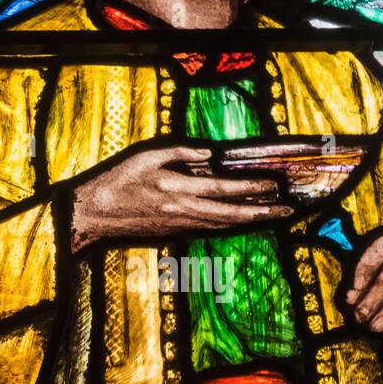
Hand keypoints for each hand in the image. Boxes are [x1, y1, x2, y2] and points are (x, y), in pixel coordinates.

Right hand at [70, 144, 292, 252]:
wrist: (97, 214)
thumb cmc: (119, 182)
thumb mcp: (146, 157)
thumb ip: (179, 152)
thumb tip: (208, 154)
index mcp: (177, 188)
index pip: (222, 189)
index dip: (250, 188)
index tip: (272, 185)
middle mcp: (183, 210)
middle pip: (230, 214)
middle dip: (261, 212)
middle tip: (285, 210)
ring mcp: (180, 224)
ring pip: (223, 225)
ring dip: (250, 220)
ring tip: (272, 215)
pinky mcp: (175, 231)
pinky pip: (209, 227)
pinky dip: (230, 224)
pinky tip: (242, 219)